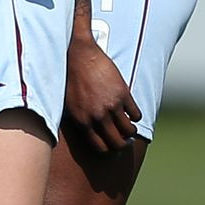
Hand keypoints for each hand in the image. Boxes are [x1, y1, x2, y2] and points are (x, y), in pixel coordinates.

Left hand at [63, 36, 142, 153]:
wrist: (78, 55)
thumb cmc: (70, 79)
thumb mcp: (69, 104)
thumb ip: (80, 120)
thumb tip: (90, 134)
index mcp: (81, 121)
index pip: (100, 147)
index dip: (108, 149)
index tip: (111, 144)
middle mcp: (97, 117)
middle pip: (117, 143)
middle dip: (122, 144)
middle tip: (124, 138)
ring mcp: (111, 106)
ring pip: (129, 130)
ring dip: (130, 131)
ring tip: (128, 125)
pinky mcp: (123, 94)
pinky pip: (136, 114)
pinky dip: (135, 115)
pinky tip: (130, 111)